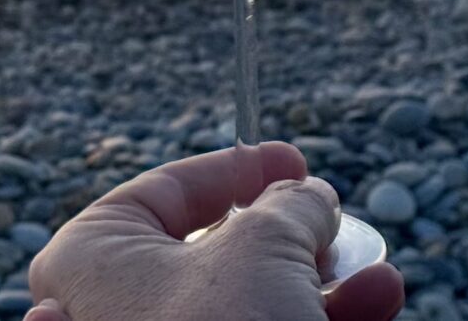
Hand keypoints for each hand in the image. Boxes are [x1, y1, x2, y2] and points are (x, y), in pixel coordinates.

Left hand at [26, 142, 402, 320]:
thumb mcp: (263, 247)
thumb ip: (287, 207)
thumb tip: (308, 196)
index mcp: (90, 257)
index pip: (165, 192)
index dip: (235, 172)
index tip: (292, 162)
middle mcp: (109, 310)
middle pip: (210, 255)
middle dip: (286, 240)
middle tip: (330, 227)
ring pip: (244, 306)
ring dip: (317, 285)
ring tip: (377, 274)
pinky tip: (377, 302)